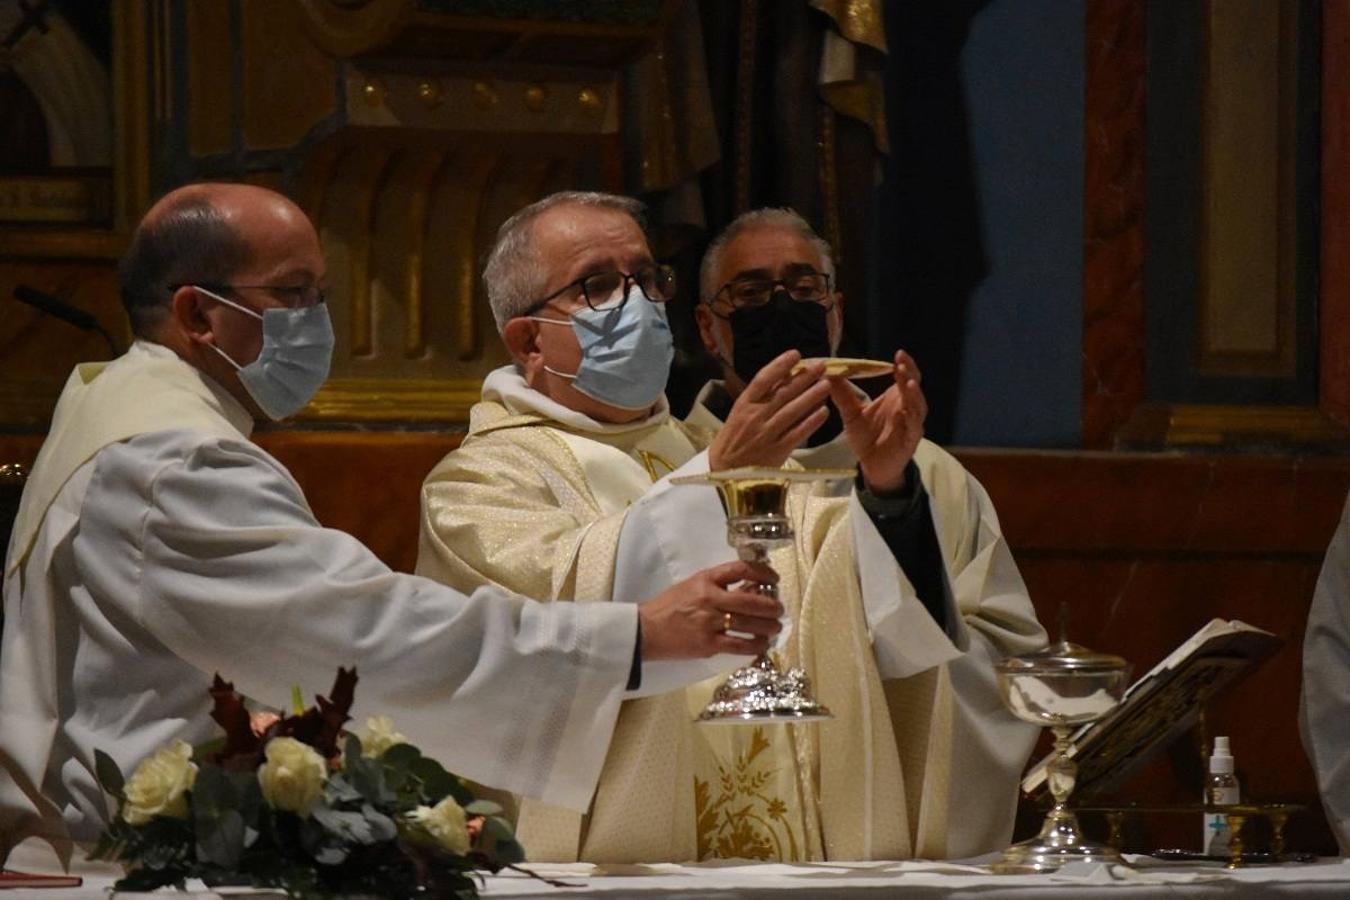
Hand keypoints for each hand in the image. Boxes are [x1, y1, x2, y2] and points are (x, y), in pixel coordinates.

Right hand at [638, 560, 783, 659]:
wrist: (646, 630)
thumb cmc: (669, 606)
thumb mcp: (692, 586)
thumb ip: (718, 586)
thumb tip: (750, 589)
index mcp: (705, 580)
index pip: (740, 569)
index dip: (762, 572)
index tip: (773, 578)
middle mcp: (710, 599)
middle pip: (751, 601)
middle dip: (771, 606)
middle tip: (779, 610)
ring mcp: (710, 623)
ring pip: (749, 624)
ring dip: (768, 627)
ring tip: (775, 628)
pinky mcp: (708, 644)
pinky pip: (739, 646)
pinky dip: (755, 646)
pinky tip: (762, 646)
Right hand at [709, 350, 830, 470]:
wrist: (724, 471)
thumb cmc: (733, 439)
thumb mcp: (739, 414)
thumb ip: (758, 398)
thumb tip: (782, 376)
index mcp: (743, 405)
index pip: (762, 380)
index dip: (779, 365)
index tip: (795, 354)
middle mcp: (755, 417)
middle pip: (782, 393)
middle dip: (803, 378)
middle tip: (821, 365)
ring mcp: (766, 434)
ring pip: (792, 411)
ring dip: (811, 397)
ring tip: (826, 384)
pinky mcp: (777, 451)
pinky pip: (797, 434)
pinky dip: (811, 422)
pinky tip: (824, 412)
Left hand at [827, 350, 926, 494]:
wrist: (872, 466)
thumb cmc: (866, 437)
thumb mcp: (851, 414)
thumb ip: (843, 394)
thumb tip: (829, 372)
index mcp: (896, 398)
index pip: (905, 375)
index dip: (904, 364)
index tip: (898, 353)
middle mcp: (907, 407)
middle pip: (913, 386)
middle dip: (908, 374)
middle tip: (901, 363)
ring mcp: (912, 424)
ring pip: (917, 406)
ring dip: (913, 394)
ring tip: (907, 382)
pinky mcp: (910, 441)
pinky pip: (913, 428)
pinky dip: (910, 419)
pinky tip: (903, 412)